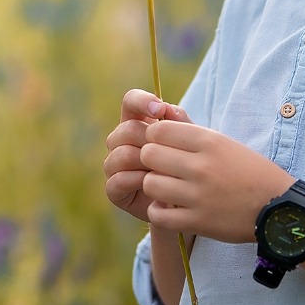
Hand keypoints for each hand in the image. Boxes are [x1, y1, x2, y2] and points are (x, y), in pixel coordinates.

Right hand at [102, 89, 191, 221]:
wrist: (186, 203)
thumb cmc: (187, 166)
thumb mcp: (190, 143)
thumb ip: (181, 123)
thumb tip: (168, 108)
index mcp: (137, 122)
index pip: (130, 101)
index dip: (141, 101)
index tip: (159, 108)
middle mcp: (120, 142)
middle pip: (126, 129)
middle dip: (149, 139)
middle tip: (169, 150)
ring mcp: (114, 165)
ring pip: (121, 154)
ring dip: (144, 162)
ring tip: (165, 169)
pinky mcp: (113, 190)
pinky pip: (118, 179)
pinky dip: (137, 181)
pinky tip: (154, 184)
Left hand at [139, 117, 291, 243]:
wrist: (279, 209)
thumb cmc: (251, 173)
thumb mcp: (225, 144)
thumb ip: (192, 134)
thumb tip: (159, 121)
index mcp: (210, 142)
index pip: (158, 130)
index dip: (154, 138)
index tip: (162, 147)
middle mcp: (202, 166)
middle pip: (149, 154)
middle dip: (151, 161)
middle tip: (162, 169)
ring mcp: (198, 195)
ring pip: (150, 184)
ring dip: (155, 187)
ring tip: (166, 189)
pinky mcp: (198, 221)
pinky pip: (157, 214)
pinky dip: (158, 212)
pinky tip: (169, 209)